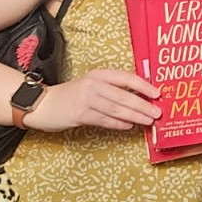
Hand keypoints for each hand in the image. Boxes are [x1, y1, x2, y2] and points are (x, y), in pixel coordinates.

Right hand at [26, 68, 160, 132]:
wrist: (44, 104)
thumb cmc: (73, 95)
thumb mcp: (92, 85)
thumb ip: (113, 89)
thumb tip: (141, 98)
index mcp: (99, 74)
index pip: (126, 77)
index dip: (144, 86)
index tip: (157, 93)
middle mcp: (93, 85)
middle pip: (123, 96)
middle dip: (143, 105)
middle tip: (157, 113)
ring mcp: (86, 99)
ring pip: (116, 109)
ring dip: (134, 116)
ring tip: (148, 121)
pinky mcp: (80, 114)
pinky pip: (105, 120)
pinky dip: (118, 124)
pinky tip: (129, 126)